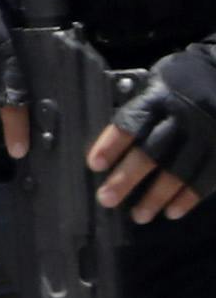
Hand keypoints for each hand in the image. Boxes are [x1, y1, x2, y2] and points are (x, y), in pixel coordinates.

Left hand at [97, 45, 215, 224]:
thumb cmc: (180, 81)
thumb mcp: (157, 82)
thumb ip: (138, 107)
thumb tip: (108, 141)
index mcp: (158, 97)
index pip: (131, 122)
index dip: (112, 144)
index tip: (94, 165)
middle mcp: (182, 116)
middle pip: (152, 151)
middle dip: (128, 177)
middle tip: (106, 199)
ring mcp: (206, 133)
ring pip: (179, 170)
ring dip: (157, 196)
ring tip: (139, 215)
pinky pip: (206, 177)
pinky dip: (189, 197)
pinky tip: (172, 212)